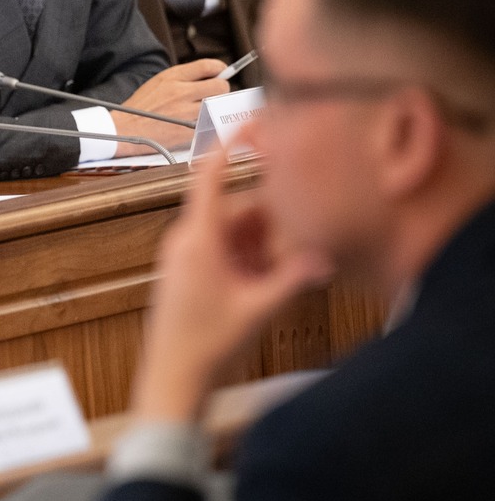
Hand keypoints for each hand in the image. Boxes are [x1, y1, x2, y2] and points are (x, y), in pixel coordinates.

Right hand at [116, 59, 228, 151]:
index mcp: (172, 77)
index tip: (222, 72)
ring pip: (216, 105)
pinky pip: (207, 121)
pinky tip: (195, 121)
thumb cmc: (141, 107)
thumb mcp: (158, 83)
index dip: (220, 68)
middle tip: (214, 93)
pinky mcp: (187, 130)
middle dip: (221, 89)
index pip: (208, 66)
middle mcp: (181, 92)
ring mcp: (185, 112)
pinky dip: (205, 121)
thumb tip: (211, 74)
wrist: (125, 129)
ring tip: (203, 108)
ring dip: (214, 106)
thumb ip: (183, 78)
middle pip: (219, 86)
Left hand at [133, 146, 332, 422]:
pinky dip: (250, 259)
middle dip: (271, 222)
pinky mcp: (188, 271)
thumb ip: (295, 278)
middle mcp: (186, 240)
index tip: (254, 121)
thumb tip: (327, 255)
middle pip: (237, 208)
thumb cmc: (207, 346)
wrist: (172, 379)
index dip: (231, 143)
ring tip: (280, 276)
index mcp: (197, 239)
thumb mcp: (259, 309)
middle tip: (301, 246)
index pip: (209, 174)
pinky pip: (225, 249)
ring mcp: (184, 255)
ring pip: (234, 231)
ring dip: (263, 245)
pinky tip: (265, 284)